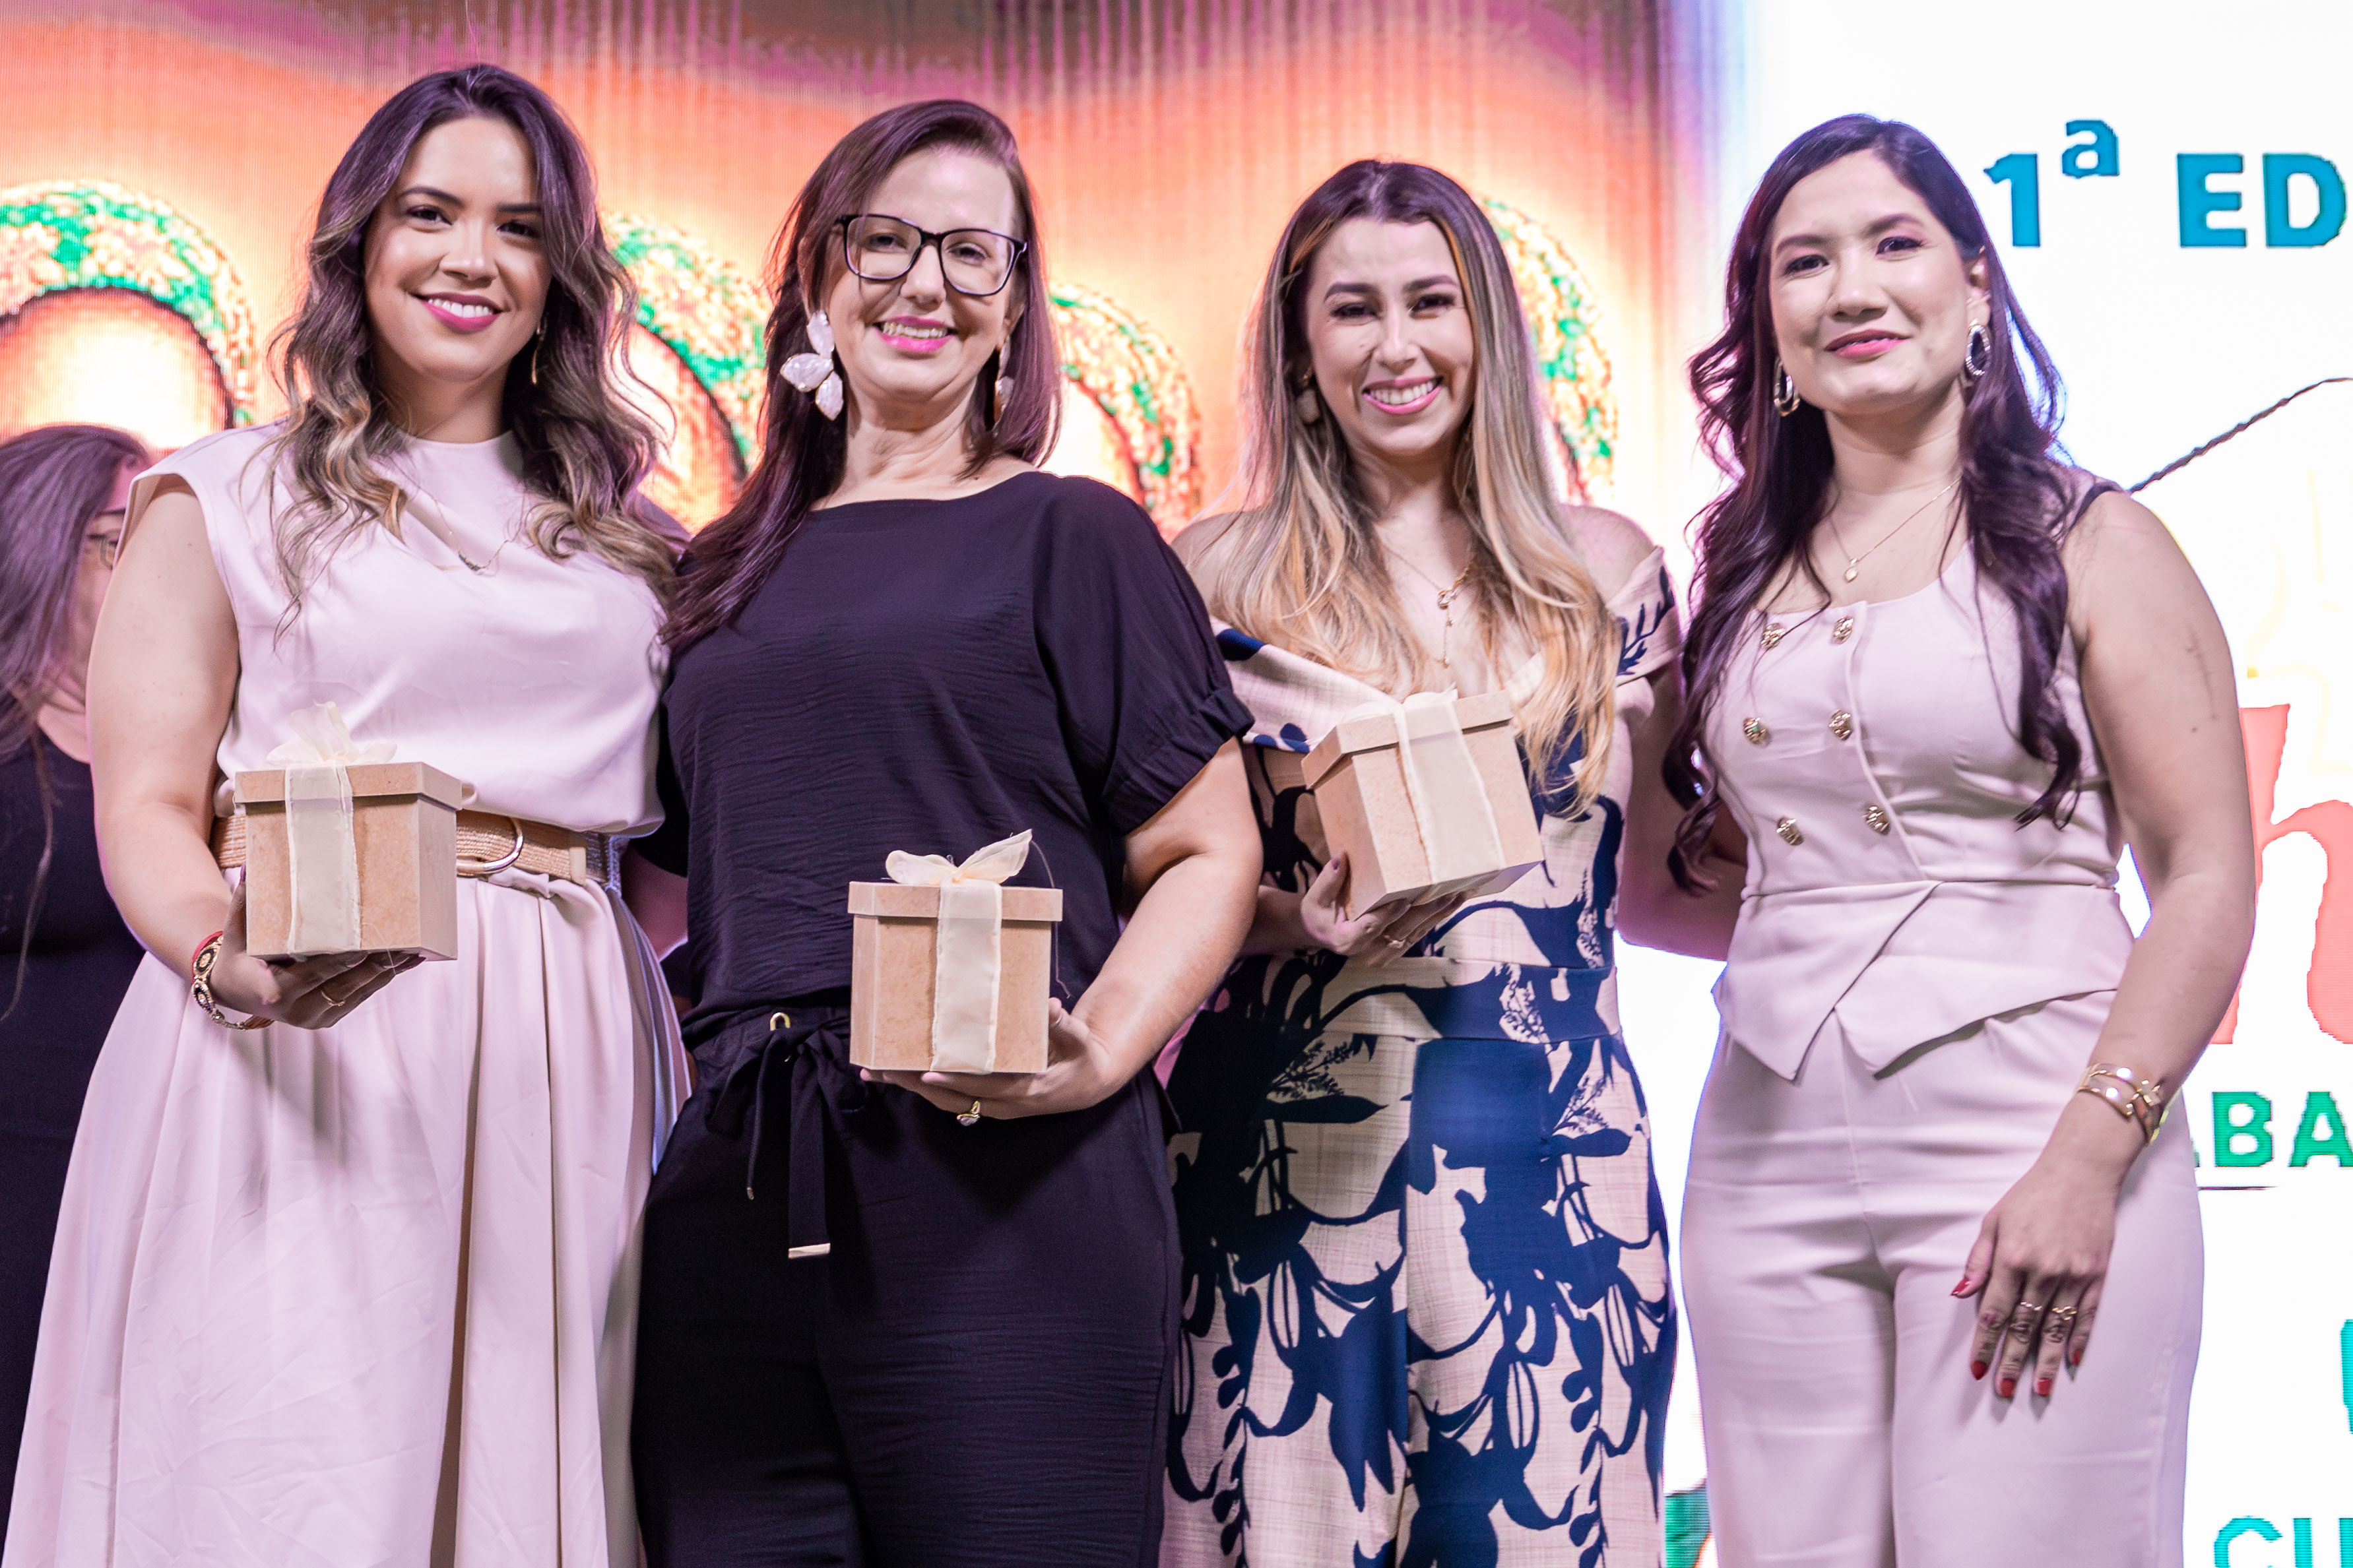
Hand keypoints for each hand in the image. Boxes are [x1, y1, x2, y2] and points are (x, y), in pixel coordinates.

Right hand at [203, 878, 421, 1030]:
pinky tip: (402, 965)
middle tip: (404, 944)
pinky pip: (357, 998)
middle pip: (343, 984)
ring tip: (413, 953)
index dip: (339, 962)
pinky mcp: (325, 1019)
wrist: (234, 990)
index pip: (313, 973)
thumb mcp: (238, 928)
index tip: (363, 948)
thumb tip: (252, 864)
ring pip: (356, 993)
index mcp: (273, 990)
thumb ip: (247, 900)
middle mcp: (295, 1010)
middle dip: (375, 964)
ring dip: (386, 973)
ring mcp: (312, 1018)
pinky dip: (380, 981)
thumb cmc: (239, 952)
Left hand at [864, 999, 1125, 1121]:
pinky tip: (903, 1076)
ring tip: (879, 1073)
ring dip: (912, 1088)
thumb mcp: (1079, 1041)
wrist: (1088, 1084)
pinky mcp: (989, 1102)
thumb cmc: (1082, 1058)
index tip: (926, 1072)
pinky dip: (925, 1088)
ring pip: (947, 1102)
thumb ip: (1063, 1026)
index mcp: (1026, 1091)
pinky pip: (952, 1099)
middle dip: (916, 1085)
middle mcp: (1006, 1105)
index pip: (983, 1087)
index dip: (954, 1081)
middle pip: (953, 1099)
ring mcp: (995, 1107)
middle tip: (883, 1070)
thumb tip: (1051, 1008)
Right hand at [1299, 852, 1467, 966]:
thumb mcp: (1315, 899)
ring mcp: (1382, 952)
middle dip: (1427, 912)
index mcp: (1347, 939)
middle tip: (1448, 894)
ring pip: (1414, 933)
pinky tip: (1449, 905)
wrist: (1319, 935)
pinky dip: (1433, 920)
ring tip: (1458, 896)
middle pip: (1401, 930)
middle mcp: (1368, 950)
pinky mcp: (1392, 949)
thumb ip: (1329, 881)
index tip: (1405, 902)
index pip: (1370, 926)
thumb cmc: (1317, 914)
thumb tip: (1341, 857)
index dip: (1388, 915)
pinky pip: (1417, 934)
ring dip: (1437, 915)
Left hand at [1954, 1146, 2123, 1400]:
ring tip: (2038, 1390)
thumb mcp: (1994, 1221)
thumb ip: (1978, 1261)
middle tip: (2003, 1390)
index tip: (1977, 1369)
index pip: (1994, 1312)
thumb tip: (1960, 1294)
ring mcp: (2074, 1275)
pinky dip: (2080, 1340)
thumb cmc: (2031, 1196)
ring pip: (2056, 1328)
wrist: (2081, 1173)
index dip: (1985, 1344)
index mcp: (2012, 1258)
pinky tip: (2073, 1362)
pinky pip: (2088, 1316)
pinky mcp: (2098, 1275)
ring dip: (2046, 1361)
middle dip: (2011, 1361)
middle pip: (2023, 1327)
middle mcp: (2043, 1271)